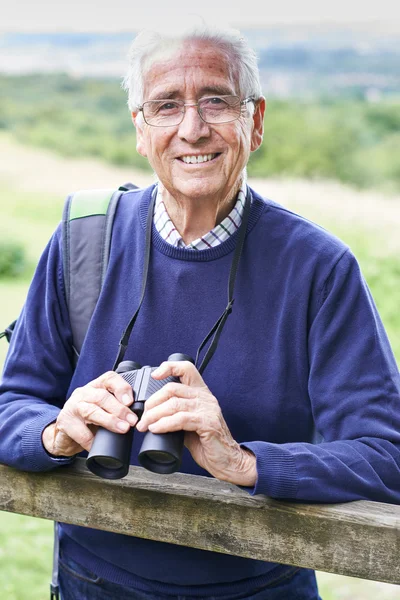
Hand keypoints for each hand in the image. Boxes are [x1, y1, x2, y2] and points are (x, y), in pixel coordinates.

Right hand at [42, 371, 137, 456]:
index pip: (109, 378)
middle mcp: (84, 393)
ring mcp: (73, 407)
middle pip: (102, 396)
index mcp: (96, 387)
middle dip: (119, 409)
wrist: (64, 434)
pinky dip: (91, 440)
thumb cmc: (88, 420)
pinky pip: (80, 431)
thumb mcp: (103, 410)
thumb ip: (117, 408)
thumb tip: (137, 416)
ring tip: (122, 428)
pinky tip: (97, 444)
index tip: (130, 401)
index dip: (121, 387)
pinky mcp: (65, 422)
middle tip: (132, 421)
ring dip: (109, 420)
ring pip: (91, 410)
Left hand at [136, 361, 256, 485]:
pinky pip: (180, 419)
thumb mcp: (190, 424)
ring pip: (174, 404)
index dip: (169, 367)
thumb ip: (176, 415)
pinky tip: (156, 429)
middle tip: (143, 417)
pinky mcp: (208, 423)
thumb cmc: (207, 442)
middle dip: (152, 402)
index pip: (186, 369)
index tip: (154, 375)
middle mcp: (205, 397)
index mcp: (200, 393)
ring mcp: (208, 409)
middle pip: (172, 389)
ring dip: (154, 415)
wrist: (227, 460)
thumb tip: (153, 415)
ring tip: (145, 425)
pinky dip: (164, 424)